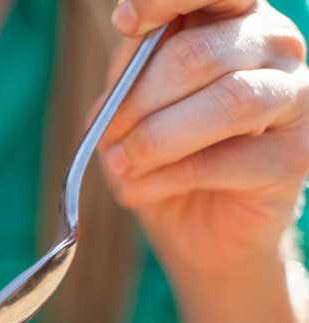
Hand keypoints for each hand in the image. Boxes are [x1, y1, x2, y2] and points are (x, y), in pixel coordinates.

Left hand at [99, 0, 308, 283]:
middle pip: (200, 54)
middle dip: (136, 100)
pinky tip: (139, 191)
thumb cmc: (166, 157)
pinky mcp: (297, 156)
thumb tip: (117, 88)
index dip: (166, 0)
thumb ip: (130, 77)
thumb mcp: (136, 108)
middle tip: (103, 136)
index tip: (125, 22)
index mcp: (235, 19)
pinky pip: (226, 160)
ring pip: (226, 103)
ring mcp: (296, 98)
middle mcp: (276, 46)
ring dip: (155, 140)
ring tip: (120, 165)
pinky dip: (167, 178)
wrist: (202, 230)